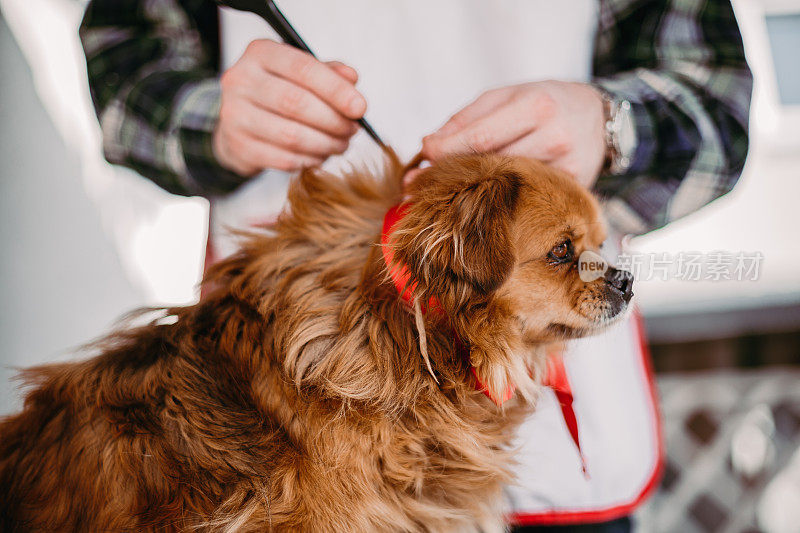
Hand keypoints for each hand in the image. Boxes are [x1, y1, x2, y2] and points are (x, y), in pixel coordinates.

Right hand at [213, 39, 366, 175]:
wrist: (239, 120)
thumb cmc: (277, 92)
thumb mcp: (300, 73)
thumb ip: (328, 72)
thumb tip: (352, 79)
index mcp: (260, 53)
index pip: (303, 69)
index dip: (336, 90)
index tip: (361, 108)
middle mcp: (241, 80)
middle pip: (296, 103)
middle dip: (333, 120)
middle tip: (352, 130)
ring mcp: (235, 114)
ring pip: (291, 135)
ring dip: (325, 144)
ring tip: (340, 144)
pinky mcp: (238, 145)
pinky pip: (283, 159)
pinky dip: (309, 160)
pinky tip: (320, 156)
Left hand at [421, 81, 605, 188]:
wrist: (596, 116)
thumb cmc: (542, 101)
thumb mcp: (505, 96)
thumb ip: (466, 119)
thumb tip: (429, 146)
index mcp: (537, 106)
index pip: (481, 137)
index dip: (446, 151)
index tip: (423, 157)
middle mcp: (555, 137)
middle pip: (491, 165)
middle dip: (452, 174)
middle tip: (417, 184)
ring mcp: (565, 168)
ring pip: (506, 186)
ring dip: (472, 190)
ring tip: (445, 192)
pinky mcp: (571, 190)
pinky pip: (525, 197)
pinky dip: (500, 198)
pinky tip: (482, 199)